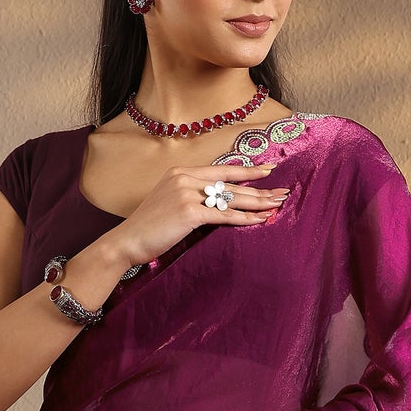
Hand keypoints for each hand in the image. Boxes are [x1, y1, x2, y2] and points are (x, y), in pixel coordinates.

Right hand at [111, 162, 289, 266]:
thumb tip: (216, 204)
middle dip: (260, 189)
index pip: (222, 170)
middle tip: (283, 193)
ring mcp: (187, 193)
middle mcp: (185, 177)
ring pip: (231, 198)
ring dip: (257, 203)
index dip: (247, 171)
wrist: (127, 241)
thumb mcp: (169, 204)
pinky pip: (223, 215)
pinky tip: (260, 220)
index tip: (267, 171)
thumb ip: (191, 198)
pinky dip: (244, 218)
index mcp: (181, 172)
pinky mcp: (189, 212)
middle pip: (231, 184)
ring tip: (277, 205)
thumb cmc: (148, 229)